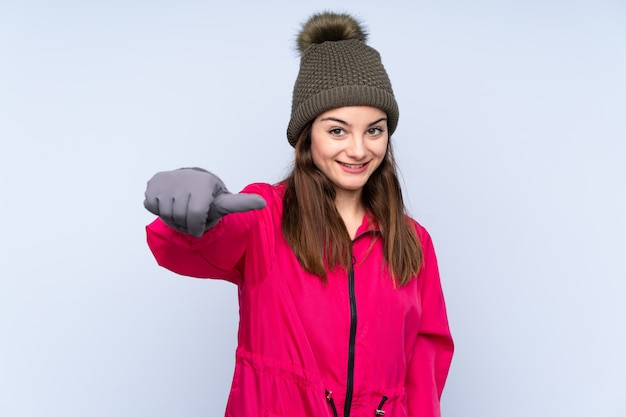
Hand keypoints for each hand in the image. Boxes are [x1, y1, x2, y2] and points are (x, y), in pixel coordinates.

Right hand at [144, 168, 265, 236]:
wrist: (188, 182)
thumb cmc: (208, 196)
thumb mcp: (224, 201)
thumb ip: (240, 203)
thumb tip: (263, 202)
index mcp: (204, 184)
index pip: (196, 214)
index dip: (197, 226)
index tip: (200, 226)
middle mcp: (185, 179)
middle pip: (181, 219)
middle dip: (186, 225)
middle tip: (192, 216)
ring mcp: (168, 180)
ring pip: (165, 214)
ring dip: (173, 218)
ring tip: (181, 208)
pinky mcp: (154, 182)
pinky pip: (152, 206)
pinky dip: (158, 208)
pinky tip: (169, 200)